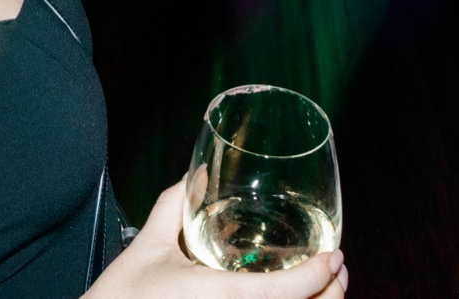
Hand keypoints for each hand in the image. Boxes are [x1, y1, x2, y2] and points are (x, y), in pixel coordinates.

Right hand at [87, 180, 346, 298]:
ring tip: (325, 287)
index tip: (335, 255)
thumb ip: (175, 205)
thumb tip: (198, 173)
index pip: (291, 292)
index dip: (321, 274)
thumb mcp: (149, 248)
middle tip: (337, 269)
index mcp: (224, 298)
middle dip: (333, 295)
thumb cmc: (120, 298)